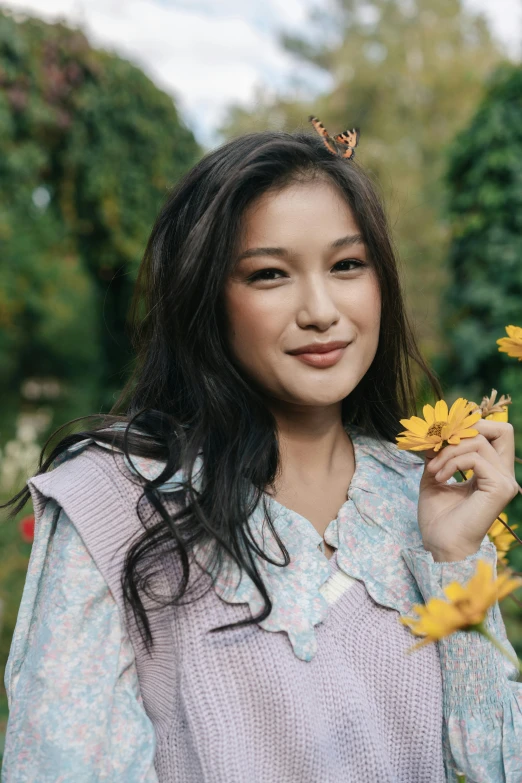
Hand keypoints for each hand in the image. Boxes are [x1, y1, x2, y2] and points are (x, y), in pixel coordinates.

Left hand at [418, 419, 518, 561]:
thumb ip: (438, 454)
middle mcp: (504, 474)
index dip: (470, 427)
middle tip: (441, 443)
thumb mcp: (435, 476)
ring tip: (433, 470)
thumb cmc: (438, 518)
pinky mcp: (500, 488)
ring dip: (448, 452)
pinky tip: (439, 477)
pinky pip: (475, 458)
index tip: (441, 438)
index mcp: (492, 471)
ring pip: (479, 442)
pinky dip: (452, 462)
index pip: (496, 433)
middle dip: (467, 429)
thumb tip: (434, 433)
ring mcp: (505, 481)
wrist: (441, 545)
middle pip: (502, 429)